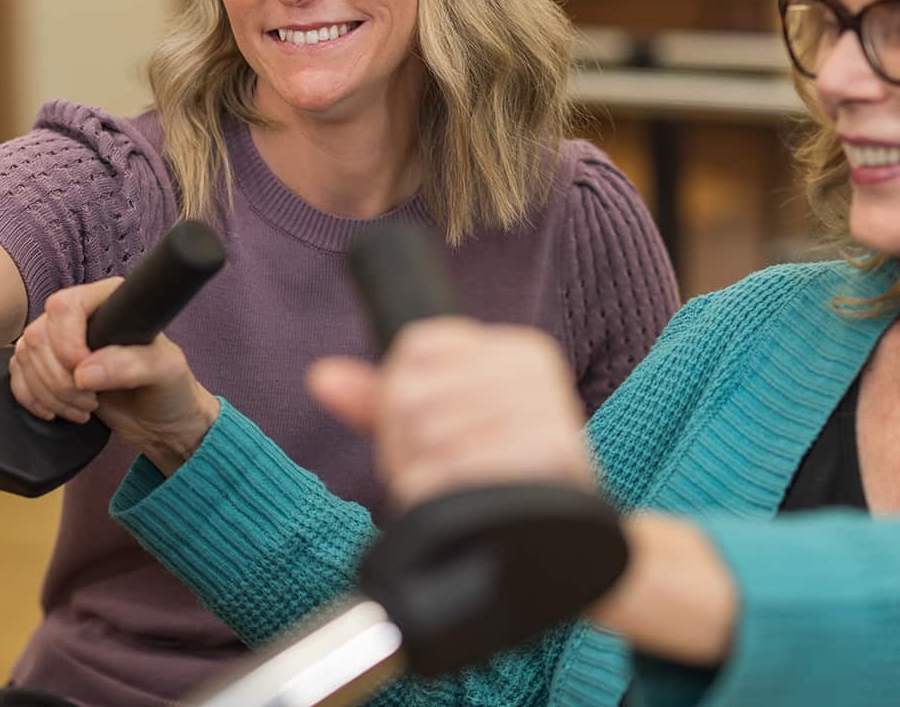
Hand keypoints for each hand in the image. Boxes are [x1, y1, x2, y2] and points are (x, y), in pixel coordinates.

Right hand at [7, 278, 219, 473]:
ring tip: (86, 407)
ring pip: (25, 358)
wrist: (161, 422)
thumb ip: (131, 366)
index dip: (66, 343)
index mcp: (109, 301)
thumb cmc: (169, 388)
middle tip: (92, 399)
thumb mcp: (166, 371)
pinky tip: (57, 411)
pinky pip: (17, 377)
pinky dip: (32, 399)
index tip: (83, 374)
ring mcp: (59, 342)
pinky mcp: (46, 368)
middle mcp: (81, 316)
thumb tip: (84, 373)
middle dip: (60, 380)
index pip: (65, 306)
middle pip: (38, 337)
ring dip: (50, 393)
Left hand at [306, 318, 594, 508]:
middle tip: (431, 475)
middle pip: (411, 391)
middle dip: (401, 446)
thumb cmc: (506, 483)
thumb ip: (382, 401)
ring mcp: (544, 410)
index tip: (417, 438)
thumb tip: (321, 377)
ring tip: (448, 491)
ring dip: (418, 475)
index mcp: (516, 351)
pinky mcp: (548, 453)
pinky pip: (449, 468)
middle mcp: (533, 371)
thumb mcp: (448, 430)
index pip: (415, 348)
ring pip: (424, 430)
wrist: (578, 551)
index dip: (394, 400)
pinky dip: (433, 496)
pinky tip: (456, 505)